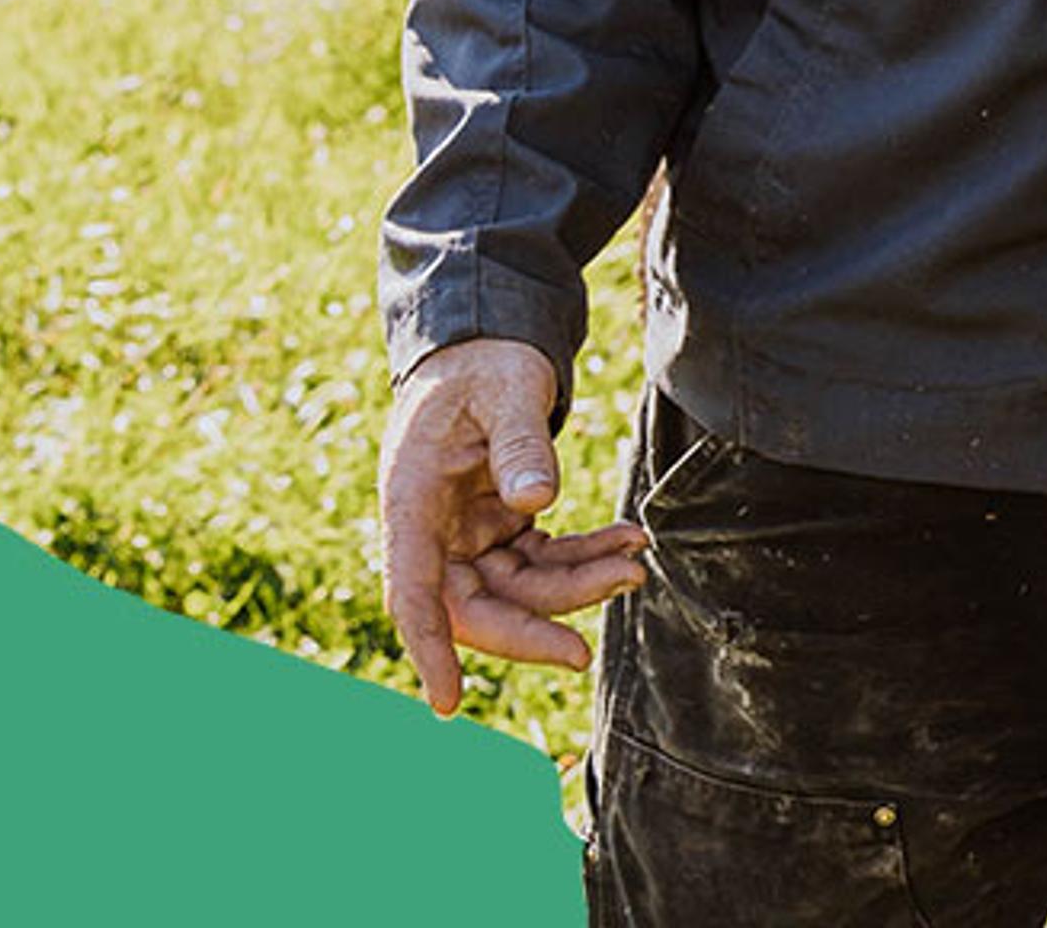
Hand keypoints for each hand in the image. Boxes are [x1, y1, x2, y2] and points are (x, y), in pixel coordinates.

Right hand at [376, 337, 649, 714]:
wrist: (487, 346)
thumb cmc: (484, 364)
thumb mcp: (504, 389)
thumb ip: (518, 442)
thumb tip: (538, 502)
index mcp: (411, 497)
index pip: (413, 587)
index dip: (429, 646)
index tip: (447, 701)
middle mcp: (434, 529)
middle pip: (475, 606)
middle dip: (534, 625)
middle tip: (592, 638)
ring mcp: (468, 535)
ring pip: (519, 590)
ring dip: (578, 584)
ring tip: (635, 556)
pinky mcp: (502, 530)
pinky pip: (543, 563)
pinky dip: (585, 557)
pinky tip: (628, 539)